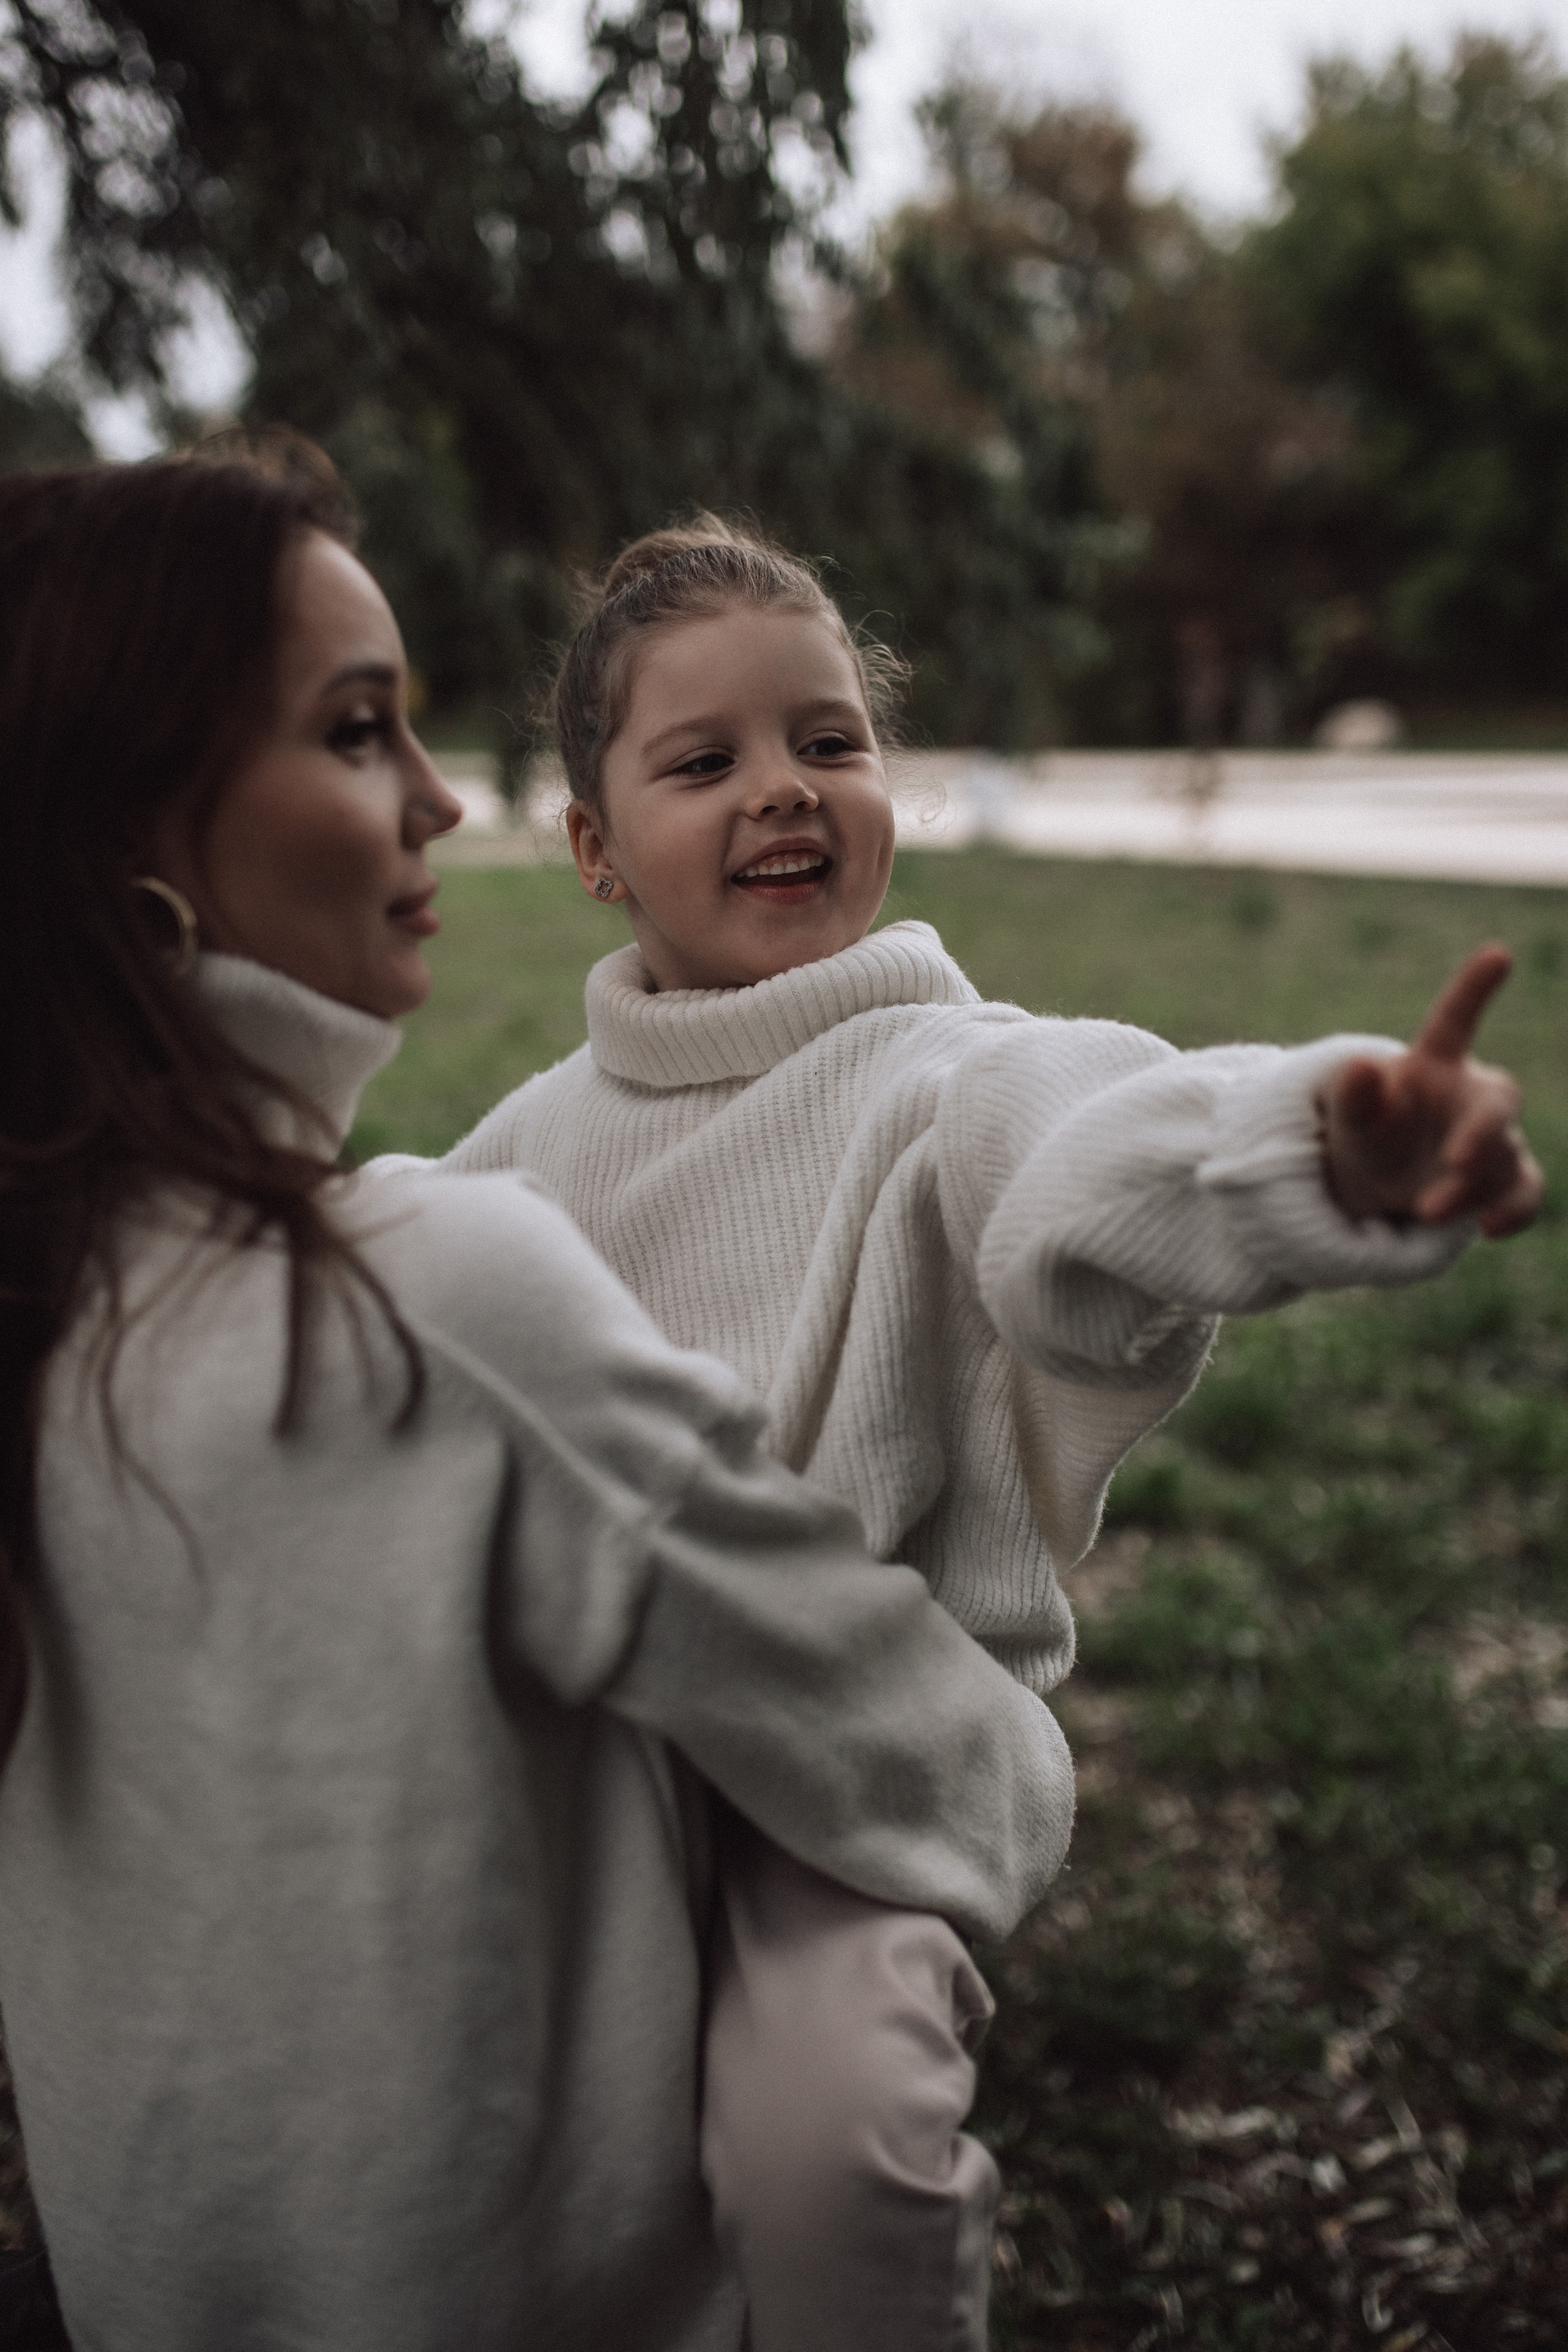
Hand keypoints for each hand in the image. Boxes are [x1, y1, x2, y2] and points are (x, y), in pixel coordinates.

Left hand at [1321, 944, 1542, 1237]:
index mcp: (1434, 1065)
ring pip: (1505, 1157)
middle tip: (1455, 1159)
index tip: (1498, 952)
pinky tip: (1491, 1229)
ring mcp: (1495, 1141)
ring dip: (1471, 1187)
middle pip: (1499, 1099)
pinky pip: (1525, 1192)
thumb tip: (1360, 1066)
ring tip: (1427, 1210)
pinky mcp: (1502, 1182)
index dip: (1474, 988)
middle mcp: (1472, 1098)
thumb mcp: (1349, 1119)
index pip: (1455, 1021)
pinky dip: (1514, 1211)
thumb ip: (1354, 1096)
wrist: (1380, 1184)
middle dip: (1481, 1130)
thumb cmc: (1369, 1133)